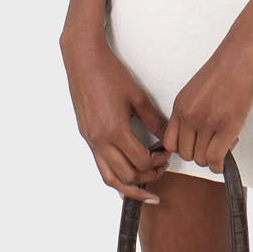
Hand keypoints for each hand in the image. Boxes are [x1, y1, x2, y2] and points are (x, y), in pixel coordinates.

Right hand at [60, 29, 171, 202]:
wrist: (84, 60)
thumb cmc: (111, 73)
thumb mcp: (138, 96)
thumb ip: (154, 120)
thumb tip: (168, 137)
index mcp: (115, 130)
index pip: (141, 161)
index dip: (159, 161)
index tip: (168, 153)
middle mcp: (100, 140)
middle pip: (127, 175)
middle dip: (148, 177)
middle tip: (162, 169)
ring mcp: (91, 140)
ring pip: (109, 178)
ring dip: (129, 187)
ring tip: (145, 192)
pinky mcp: (87, 136)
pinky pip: (100, 166)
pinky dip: (114, 177)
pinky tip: (126, 180)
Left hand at [162, 27, 252, 173]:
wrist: (244, 51)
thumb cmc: (228, 64)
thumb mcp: (198, 89)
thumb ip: (194, 110)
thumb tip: (198, 133)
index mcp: (181, 105)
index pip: (169, 142)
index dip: (183, 148)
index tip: (195, 146)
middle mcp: (189, 115)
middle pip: (185, 153)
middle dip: (199, 153)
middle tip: (214, 144)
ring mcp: (207, 122)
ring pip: (200, 159)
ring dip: (212, 158)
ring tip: (225, 142)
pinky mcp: (227, 126)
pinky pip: (215, 159)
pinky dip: (219, 165)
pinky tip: (225, 160)